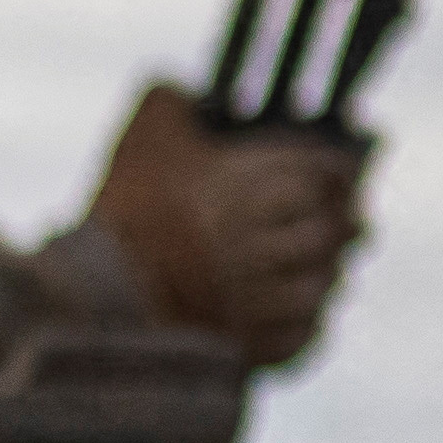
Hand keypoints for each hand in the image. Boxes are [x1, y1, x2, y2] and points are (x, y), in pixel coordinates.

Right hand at [86, 82, 371, 368]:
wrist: (94, 305)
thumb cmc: (122, 218)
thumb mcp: (140, 142)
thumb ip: (168, 102)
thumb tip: (182, 91)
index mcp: (259, 192)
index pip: (330, 175)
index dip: (339, 174)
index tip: (339, 176)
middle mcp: (273, 248)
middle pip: (336, 233)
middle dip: (342, 226)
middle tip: (349, 224)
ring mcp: (265, 304)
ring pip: (324, 288)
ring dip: (323, 277)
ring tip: (317, 273)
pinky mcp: (252, 350)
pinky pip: (302, 339)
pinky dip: (305, 328)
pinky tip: (292, 318)